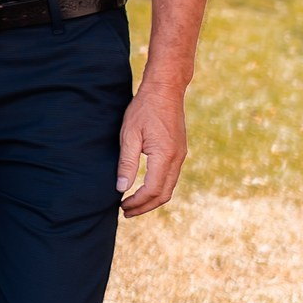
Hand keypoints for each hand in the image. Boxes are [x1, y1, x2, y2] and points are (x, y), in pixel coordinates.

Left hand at [116, 79, 188, 215]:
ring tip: (132, 204)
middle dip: (145, 207)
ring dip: (152, 199)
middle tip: (125, 212)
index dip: (136, 202)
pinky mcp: (180, 151)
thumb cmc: (143, 109)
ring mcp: (181, 155)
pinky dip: (158, 188)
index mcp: (165, 156)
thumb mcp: (129, 135)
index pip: (152, 190)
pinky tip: (144, 188)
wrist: (165, 90)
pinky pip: (171, 177)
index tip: (121, 206)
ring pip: (169, 187)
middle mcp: (177, 158)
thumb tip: (121, 188)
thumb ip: (126, 163)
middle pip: (164, 194)